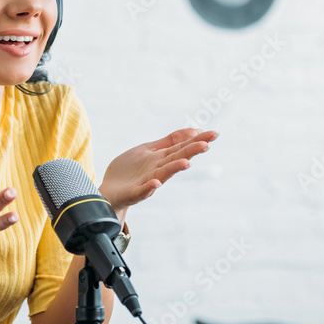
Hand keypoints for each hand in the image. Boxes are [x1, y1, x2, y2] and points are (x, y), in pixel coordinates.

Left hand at [99, 128, 217, 214]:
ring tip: (186, 162)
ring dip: (175, 169)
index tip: (214, 134)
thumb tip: (193, 130)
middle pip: (176, 158)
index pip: (182, 147)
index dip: (197, 140)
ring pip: (163, 174)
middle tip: (207, 145)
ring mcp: (147, 182)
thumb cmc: (130, 170)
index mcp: (161, 158)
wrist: (109, 191)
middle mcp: (158, 169)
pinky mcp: (134, 193)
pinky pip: (142, 191)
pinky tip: (156, 183)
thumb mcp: (149, 150)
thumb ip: (168, 141)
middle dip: (191, 152)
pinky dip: (149, 188)